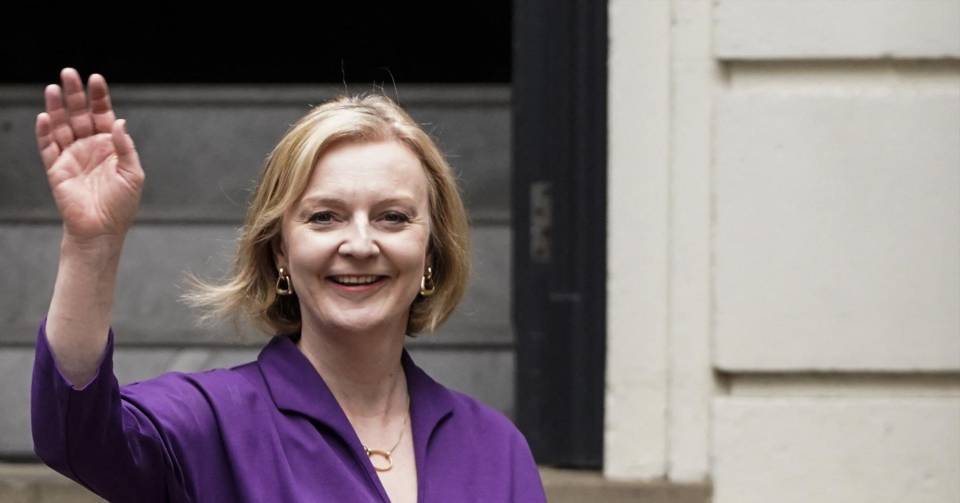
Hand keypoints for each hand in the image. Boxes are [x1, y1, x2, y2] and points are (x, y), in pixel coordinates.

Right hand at [36, 68, 143, 242]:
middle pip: (80, 114)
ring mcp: (71, 156)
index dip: (99, 97)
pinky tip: (44, 116)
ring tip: (53, 88)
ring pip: (61, 126)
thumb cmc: (121, 205)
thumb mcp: (132, 174)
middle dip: (75, 94)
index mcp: (109, 146)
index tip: (96, 78)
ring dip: (57, 107)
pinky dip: (45, 132)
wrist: (102, 230)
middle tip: (69, 73)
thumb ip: (125, 147)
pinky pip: (48, 147)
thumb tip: (119, 122)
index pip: (103, 115)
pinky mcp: (56, 169)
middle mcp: (89, 147)